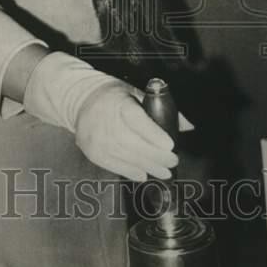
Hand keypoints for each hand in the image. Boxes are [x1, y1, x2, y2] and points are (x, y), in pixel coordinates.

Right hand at [22, 52, 184, 181]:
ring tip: (164, 173)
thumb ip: (160, 108)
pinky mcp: (92, 151)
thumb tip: (186, 126)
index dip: (153, 134)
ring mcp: (96, 138)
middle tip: (173, 162)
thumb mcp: (135, 92)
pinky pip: (114, 165)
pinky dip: (131, 171)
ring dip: (148, 167)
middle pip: (132, 143)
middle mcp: (104, 121)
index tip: (170, 145)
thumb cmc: (113, 96)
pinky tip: (144, 174)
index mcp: (117, 101)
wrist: (79, 100)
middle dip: (156, 156)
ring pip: (125, 157)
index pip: (135, 119)